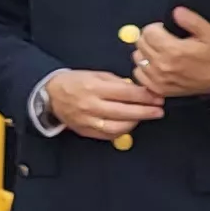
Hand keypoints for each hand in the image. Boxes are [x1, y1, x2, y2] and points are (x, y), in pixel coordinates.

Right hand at [43, 67, 168, 138]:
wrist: (51, 95)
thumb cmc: (74, 82)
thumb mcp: (96, 74)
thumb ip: (118, 82)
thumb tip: (139, 90)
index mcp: (94, 87)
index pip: (126, 93)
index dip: (145, 96)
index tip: (156, 97)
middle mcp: (91, 105)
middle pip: (125, 112)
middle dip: (146, 111)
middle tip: (158, 111)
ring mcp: (88, 120)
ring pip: (118, 127)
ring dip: (135, 122)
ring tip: (143, 117)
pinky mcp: (86, 130)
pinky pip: (108, 135)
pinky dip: (122, 131)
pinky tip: (128, 124)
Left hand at [133, 8, 209, 98]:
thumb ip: (192, 20)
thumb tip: (176, 12)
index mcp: (173, 50)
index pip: (148, 31)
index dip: (156, 28)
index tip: (164, 31)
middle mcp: (161, 65)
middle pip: (140, 43)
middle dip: (150, 38)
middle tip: (162, 40)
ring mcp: (157, 78)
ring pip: (137, 57)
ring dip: (145, 52)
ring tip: (160, 52)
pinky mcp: (155, 87)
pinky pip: (138, 73)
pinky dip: (144, 68)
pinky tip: (156, 65)